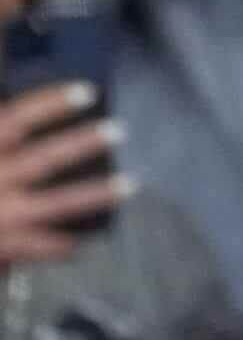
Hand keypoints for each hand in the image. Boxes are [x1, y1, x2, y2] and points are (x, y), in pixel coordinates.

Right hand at [0, 80, 122, 264]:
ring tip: (132, 184)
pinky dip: (61, 244)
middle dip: (85, 143)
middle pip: (46, 158)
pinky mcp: (2, 248)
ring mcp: (1, 216)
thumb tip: (14, 123)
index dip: (52, 104)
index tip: (87, 92)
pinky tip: (81, 242)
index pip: (17, 119)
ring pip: (58, 204)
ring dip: (97, 194)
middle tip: (120, 129)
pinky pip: (40, 247)